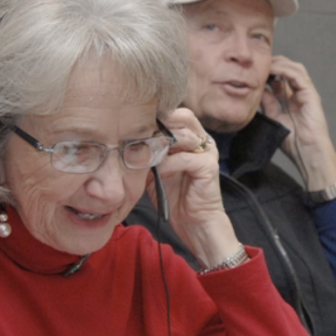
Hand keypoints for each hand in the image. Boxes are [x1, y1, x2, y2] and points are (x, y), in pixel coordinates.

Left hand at [151, 107, 241, 267]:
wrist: (193, 222)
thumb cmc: (174, 195)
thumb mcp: (155, 168)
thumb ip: (147, 151)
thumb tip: (125, 137)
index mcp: (191, 137)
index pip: (175, 113)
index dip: (157, 116)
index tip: (135, 123)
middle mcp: (202, 140)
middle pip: (183, 116)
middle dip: (161, 125)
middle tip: (142, 136)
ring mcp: (208, 152)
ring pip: (184, 133)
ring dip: (162, 144)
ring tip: (148, 156)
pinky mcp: (209, 167)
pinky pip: (185, 158)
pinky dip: (168, 164)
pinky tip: (159, 173)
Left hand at [261, 56, 335, 190]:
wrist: (307, 152)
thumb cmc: (294, 142)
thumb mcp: (275, 119)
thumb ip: (268, 104)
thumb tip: (259, 91)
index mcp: (291, 101)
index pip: (280, 80)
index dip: (269, 73)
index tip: (254, 71)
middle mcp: (300, 94)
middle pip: (288, 70)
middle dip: (274, 64)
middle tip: (259, 63)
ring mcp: (306, 93)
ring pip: (294, 68)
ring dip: (279, 64)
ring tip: (265, 64)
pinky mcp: (311, 94)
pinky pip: (298, 76)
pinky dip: (285, 70)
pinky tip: (274, 70)